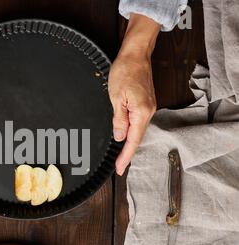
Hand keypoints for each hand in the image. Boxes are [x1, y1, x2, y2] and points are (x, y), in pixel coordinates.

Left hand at [108, 14, 159, 175]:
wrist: (135, 54)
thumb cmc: (125, 71)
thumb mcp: (116, 98)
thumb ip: (119, 120)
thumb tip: (119, 137)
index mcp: (141, 112)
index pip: (133, 141)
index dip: (125, 156)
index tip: (119, 169)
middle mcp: (148, 112)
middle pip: (136, 138)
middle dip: (127, 153)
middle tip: (118, 166)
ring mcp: (148, 107)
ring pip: (137, 130)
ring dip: (128, 143)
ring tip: (120, 156)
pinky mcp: (145, 103)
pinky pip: (137, 122)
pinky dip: (131, 132)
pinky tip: (125, 136)